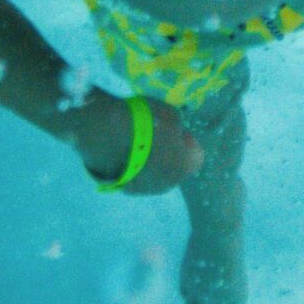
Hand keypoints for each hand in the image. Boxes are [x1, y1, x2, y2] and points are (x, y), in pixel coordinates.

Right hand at [77, 86, 206, 190]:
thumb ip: (176, 127)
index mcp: (184, 166)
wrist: (107, 135)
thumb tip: (174, 132)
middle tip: (156, 134)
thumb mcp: (170, 114)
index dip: (188, 141)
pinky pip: (134, 175)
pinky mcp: (122, 187)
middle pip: (173, 167)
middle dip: (168, 153)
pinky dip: (131, 165)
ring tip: (135, 141)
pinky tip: (122, 148)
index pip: (196, 156)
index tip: (176, 129)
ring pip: (153, 174)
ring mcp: (144, 189)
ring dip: (149, 160)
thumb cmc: (145, 122)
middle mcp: (167, 183)